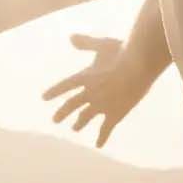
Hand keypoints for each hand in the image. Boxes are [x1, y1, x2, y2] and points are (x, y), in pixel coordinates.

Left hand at [40, 34, 160, 148]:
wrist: (139, 65)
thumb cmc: (122, 51)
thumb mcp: (102, 45)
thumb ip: (86, 43)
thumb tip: (71, 37)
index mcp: (84, 76)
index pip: (64, 86)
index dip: (54, 92)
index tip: (44, 98)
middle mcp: (89, 93)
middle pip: (71, 105)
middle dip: (62, 113)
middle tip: (55, 120)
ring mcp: (101, 105)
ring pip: (85, 117)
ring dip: (79, 123)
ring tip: (74, 129)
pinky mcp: (115, 113)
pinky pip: (105, 129)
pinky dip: (101, 137)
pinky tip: (98, 145)